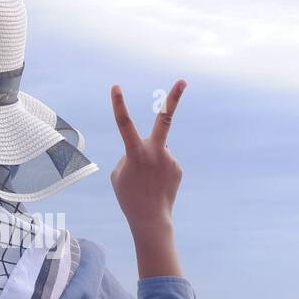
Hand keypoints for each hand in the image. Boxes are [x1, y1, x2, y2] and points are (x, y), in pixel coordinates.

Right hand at [110, 80, 185, 277]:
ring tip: (146, 182)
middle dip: (174, 98)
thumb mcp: (119, 173)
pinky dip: (158, 171)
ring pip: (156, 150)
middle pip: (165, 119)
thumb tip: (147, 147)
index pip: (124, 124)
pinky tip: (155, 185)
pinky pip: (164, 162)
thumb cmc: (129, 196)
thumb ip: (131, 154)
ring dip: (149, 162)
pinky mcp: (178, 167)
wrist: (150, 219)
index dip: (118, 104)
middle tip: (183, 80)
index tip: (115, 87)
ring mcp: (170, 158)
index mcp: (135, 152)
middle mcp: (156, 151)